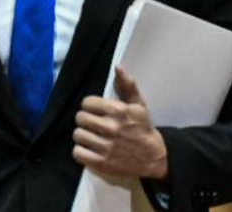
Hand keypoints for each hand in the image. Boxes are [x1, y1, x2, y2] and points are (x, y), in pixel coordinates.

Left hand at [72, 66, 168, 180]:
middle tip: (92, 124)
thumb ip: (127, 86)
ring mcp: (106, 146)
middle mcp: (112, 128)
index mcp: (119, 111)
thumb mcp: (139, 105)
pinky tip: (89, 148)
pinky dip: (81, 151)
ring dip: (82, 135)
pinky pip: (78, 152)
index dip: (89, 106)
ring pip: (78, 135)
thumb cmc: (143, 130)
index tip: (94, 111)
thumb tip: (118, 68)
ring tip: (91, 136)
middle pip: (80, 118)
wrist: (153, 158)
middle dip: (85, 120)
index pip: (87, 103)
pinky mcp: (102, 163)